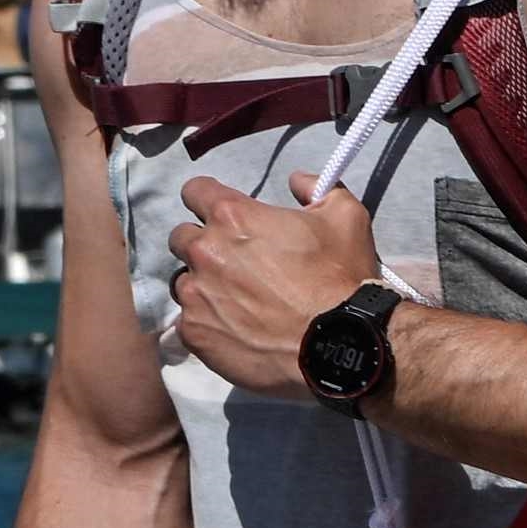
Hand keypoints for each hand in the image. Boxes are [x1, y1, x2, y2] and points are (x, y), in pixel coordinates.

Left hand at [166, 173, 384, 401]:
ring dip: (202, 286)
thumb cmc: (339, 279)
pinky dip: (206, 323)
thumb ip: (317, 187)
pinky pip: (187, 322)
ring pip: (182, 282)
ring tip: (234, 302)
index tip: (222, 213)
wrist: (336, 346)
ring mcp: (195, 294)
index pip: (194, 191)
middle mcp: (204, 251)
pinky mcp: (194, 333)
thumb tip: (297, 181)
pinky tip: (234, 331)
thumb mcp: (345, 217)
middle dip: (202, 244)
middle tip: (232, 262)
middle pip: (181, 237)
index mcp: (232, 217)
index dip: (207, 198)